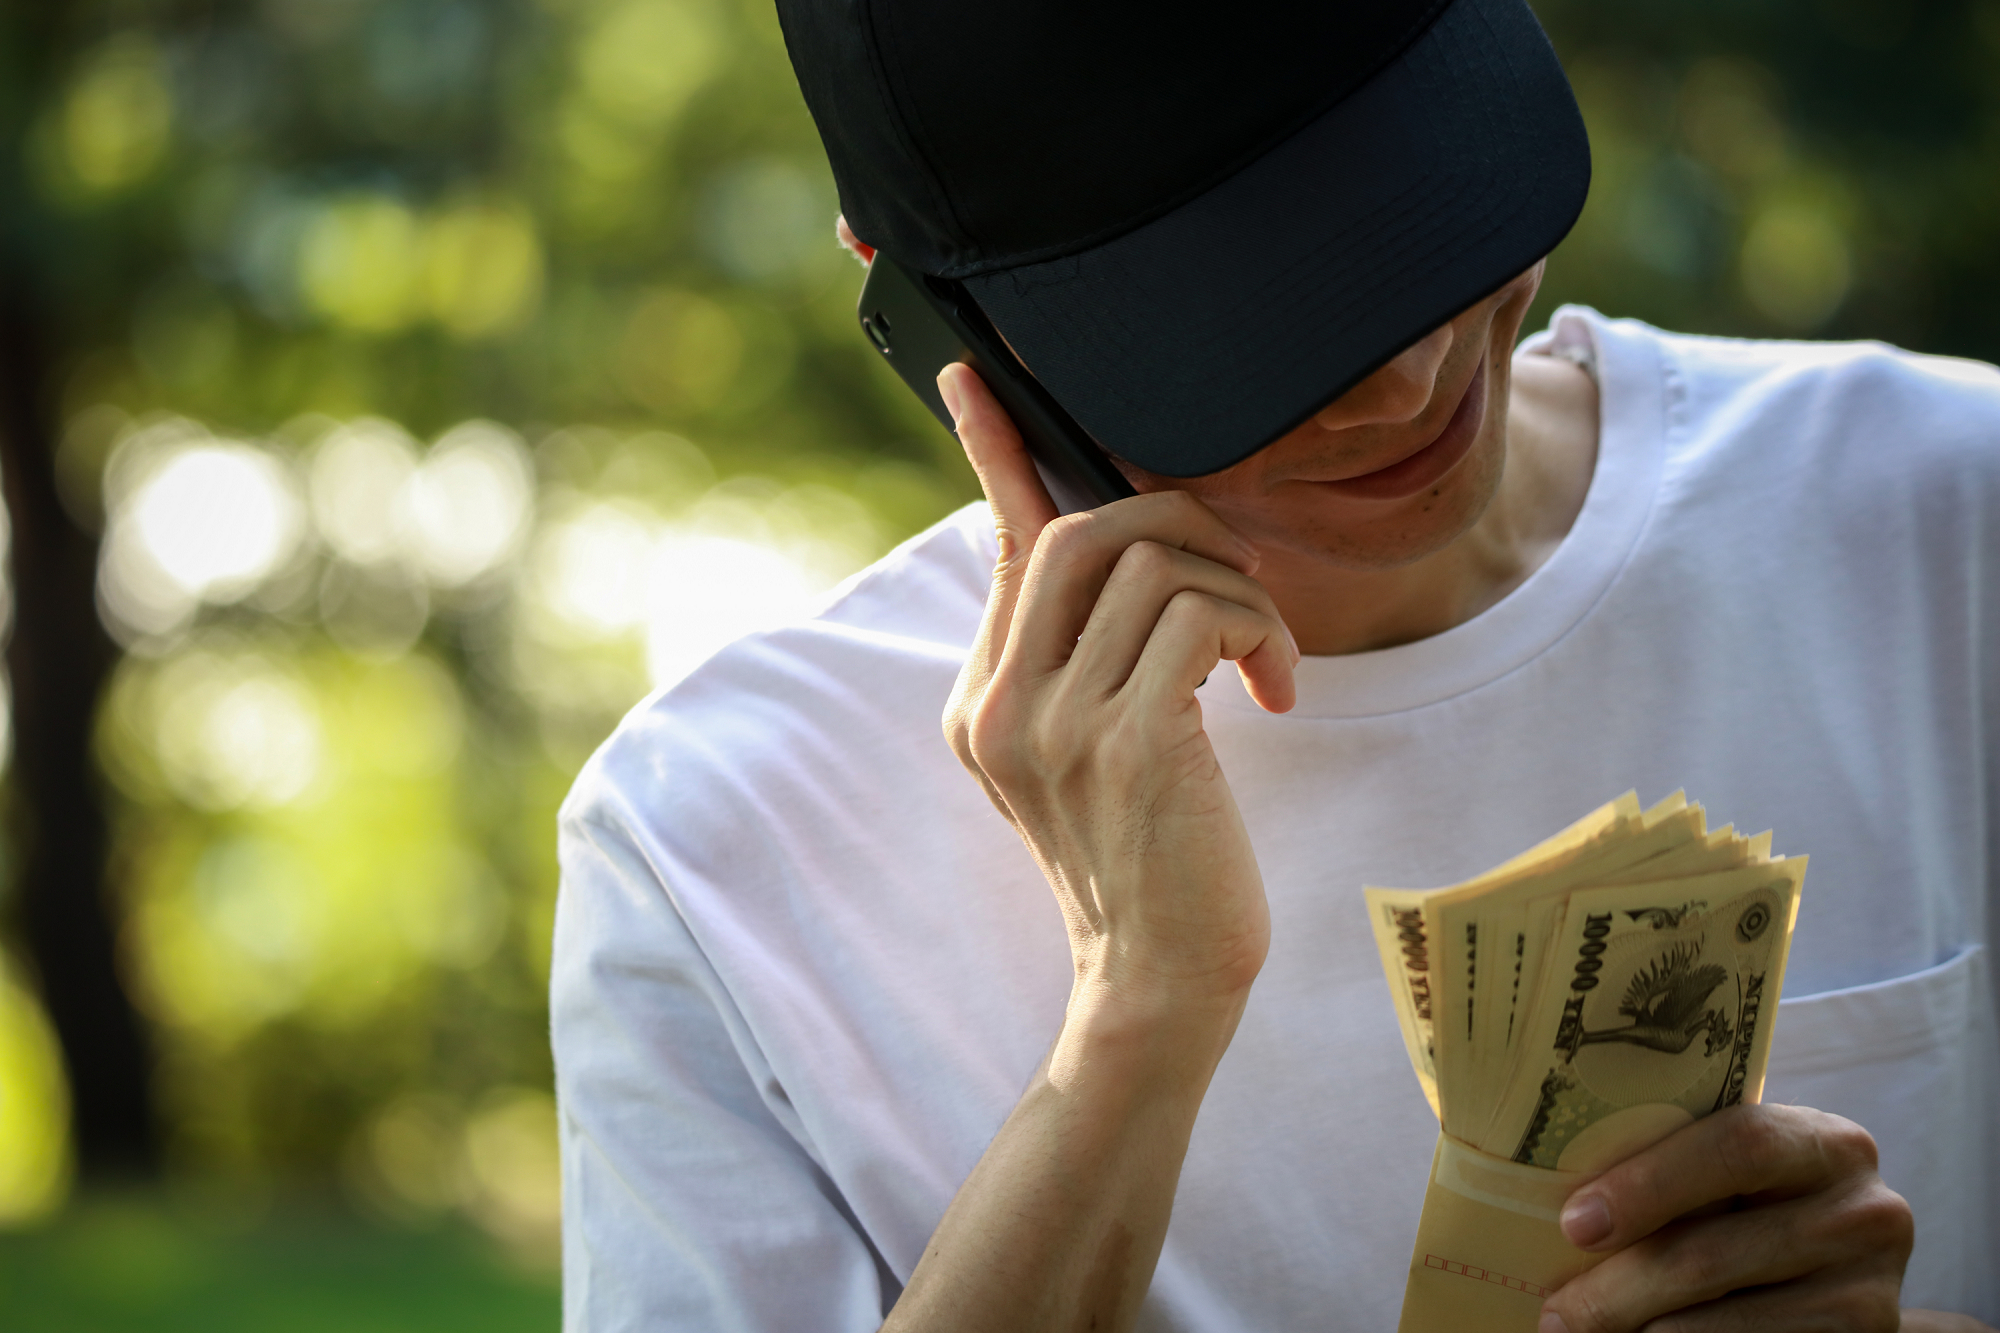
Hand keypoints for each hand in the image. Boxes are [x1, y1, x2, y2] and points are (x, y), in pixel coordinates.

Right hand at [937, 362, 1297, 1021]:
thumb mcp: (1089, 753)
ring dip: (1240, 593)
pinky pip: (1201, 615)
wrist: (1155, 984)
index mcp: (983, 701)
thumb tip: (1115, 549)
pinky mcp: (1126, 741)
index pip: (1002, 548)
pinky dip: (1256, 632)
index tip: (974, 373)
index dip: (996, 451)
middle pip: (1083, 530)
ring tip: (1263, 659)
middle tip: (1239, 579)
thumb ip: (1079, 657)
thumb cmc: (1146, 861)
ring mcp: (1054, 723)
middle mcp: (999, 704)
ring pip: (1155, 564)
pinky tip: (1272, 695)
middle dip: (1184, 526)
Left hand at [1541, 1104, 1920, 1331]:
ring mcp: (1872, 1291)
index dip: (1650, 1184)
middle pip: (1713, 1253)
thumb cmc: (1751, 1206)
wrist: (1833, 1269)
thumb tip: (1563, 1210)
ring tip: (1579, 1332)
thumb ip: (1673, 1168)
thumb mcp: (1728, 1174)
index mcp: (1827, 1142)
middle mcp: (1867, 1212)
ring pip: (1723, 1323)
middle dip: (1618, 1288)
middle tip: (1556, 1314)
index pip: (1738, 1145)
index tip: (1574, 1224)